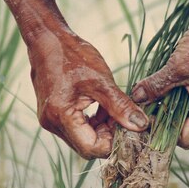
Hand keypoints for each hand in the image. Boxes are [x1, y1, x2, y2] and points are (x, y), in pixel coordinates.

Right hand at [29, 29, 148, 158]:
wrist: (47, 39)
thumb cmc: (73, 55)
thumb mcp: (102, 81)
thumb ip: (120, 106)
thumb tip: (141, 126)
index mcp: (61, 117)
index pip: (92, 149)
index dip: (113, 142)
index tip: (129, 126)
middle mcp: (52, 124)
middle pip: (87, 147)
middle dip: (109, 136)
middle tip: (124, 117)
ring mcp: (51, 120)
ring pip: (83, 139)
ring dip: (102, 129)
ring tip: (114, 108)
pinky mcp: (53, 115)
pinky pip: (77, 128)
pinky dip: (93, 122)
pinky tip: (103, 106)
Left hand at [131, 9, 188, 148]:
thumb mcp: (178, 66)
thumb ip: (156, 85)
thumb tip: (136, 98)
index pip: (186, 139)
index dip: (166, 134)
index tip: (148, 120)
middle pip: (184, 125)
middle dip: (163, 117)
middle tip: (143, 106)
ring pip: (184, 108)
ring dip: (167, 102)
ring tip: (150, 92)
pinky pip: (188, 94)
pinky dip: (174, 90)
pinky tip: (162, 80)